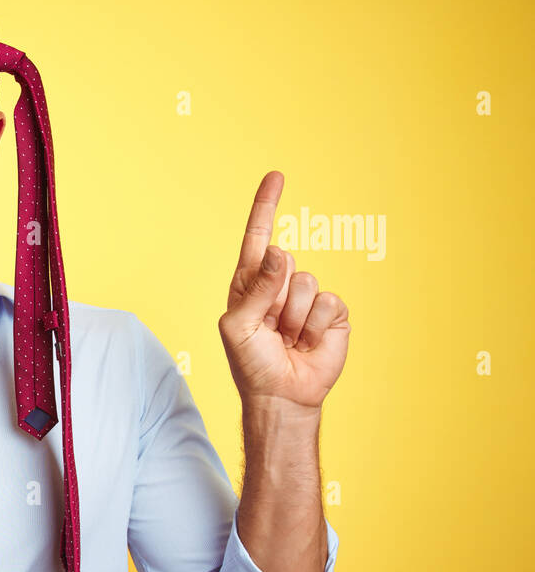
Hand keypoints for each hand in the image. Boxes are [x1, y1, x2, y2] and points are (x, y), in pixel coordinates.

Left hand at [218, 171, 350, 412]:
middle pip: (285, 261)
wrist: (282, 395)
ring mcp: (307, 298)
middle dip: (275, 296)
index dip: (266, 206)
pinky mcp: (333, 313)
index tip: (276, 176)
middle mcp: (280, 285)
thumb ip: (257, 288)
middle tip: (270, 327)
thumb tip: (279, 250)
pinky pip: (329, 302)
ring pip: (307, 283)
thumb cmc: (251, 363)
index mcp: (250, 283)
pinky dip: (316, 326)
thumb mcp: (239, 326)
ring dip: (294, 317)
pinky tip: (307, 343)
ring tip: (287, 338)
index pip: (258, 238)